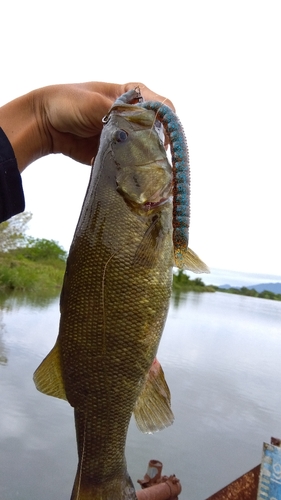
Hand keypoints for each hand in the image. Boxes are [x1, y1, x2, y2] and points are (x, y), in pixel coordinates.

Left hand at [40, 82, 174, 164]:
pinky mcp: (118, 152)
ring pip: (146, 149)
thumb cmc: (69, 103)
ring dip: (143, 158)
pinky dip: (129, 168)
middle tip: (150, 156)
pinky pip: (130, 162)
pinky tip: (124, 171)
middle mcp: (134, 115)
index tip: (161, 138)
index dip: (166, 122)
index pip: (163, 107)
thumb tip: (144, 130)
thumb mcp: (96, 104)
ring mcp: (127, 135)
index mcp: (133, 95)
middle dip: (156, 144)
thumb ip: (122, 115)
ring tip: (137, 165)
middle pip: (158, 131)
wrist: (46, 124)